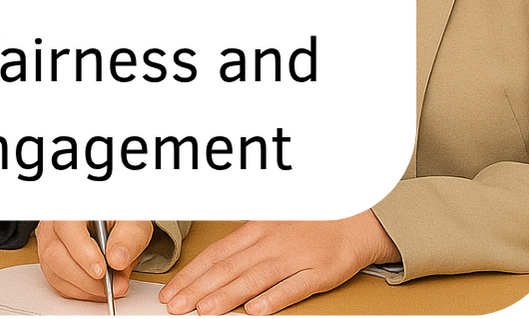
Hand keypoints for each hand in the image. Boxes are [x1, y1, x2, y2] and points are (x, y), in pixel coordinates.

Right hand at [37, 220, 153, 300]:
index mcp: (72, 208)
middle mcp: (53, 224)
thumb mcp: (133, 222)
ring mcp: (48, 243)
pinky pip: (58, 282)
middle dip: (87, 279)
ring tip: (111, 286)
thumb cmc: (119, 218)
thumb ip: (128, 238)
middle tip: (114, 285)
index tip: (102, 271)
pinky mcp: (51, 261)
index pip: (68, 228)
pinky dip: (80, 291)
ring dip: (85, 288)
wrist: (114, 223)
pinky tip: (98, 287)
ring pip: (54, 272)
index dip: (83, 253)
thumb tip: (117, 260)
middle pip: (55, 254)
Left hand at [160, 213, 400, 314]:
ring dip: (226, 295)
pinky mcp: (319, 273)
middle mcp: (270, 242)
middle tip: (175, 306)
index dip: (191, 274)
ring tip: (204, 311)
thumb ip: (243, 243)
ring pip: (253, 278)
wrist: (357, 219)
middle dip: (197, 289)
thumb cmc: (309, 223)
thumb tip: (211, 265)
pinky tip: (254, 310)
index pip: (215, 254)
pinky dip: (273, 298)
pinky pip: (293, 287)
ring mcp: (295, 257)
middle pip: (227, 268)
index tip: (171, 291)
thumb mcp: (270, 224)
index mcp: (255, 230)